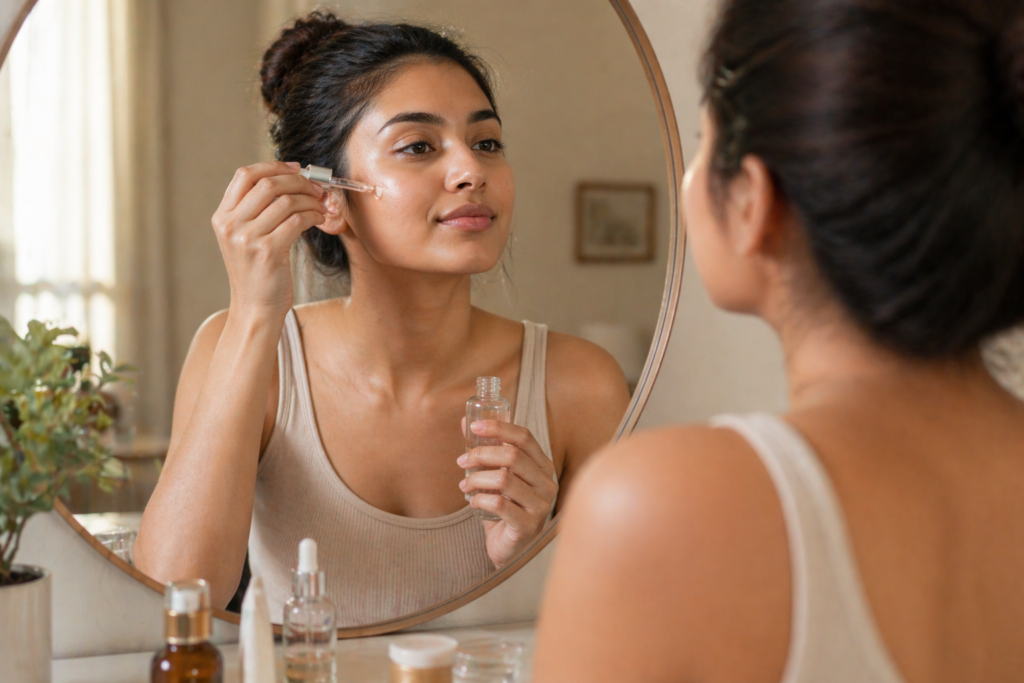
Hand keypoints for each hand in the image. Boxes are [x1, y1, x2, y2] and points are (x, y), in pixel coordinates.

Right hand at [211, 161, 325, 319]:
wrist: (255, 308)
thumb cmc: (257, 271)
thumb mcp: (246, 237)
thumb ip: (257, 210)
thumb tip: (291, 177)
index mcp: (222, 216)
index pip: (245, 175)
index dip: (274, 166)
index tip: (296, 169)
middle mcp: (231, 225)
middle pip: (269, 184)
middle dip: (299, 182)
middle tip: (317, 188)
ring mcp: (247, 238)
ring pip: (286, 201)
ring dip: (310, 200)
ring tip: (321, 206)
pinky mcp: (268, 251)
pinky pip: (297, 220)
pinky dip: (313, 215)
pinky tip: (319, 219)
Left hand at [458, 419, 558, 568]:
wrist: (509, 547)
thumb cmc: (505, 507)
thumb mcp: (497, 474)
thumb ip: (486, 449)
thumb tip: (467, 421)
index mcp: (543, 466)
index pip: (524, 437)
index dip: (499, 428)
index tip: (474, 427)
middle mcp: (547, 483)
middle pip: (512, 456)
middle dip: (480, 454)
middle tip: (462, 461)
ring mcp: (541, 505)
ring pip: (504, 479)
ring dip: (476, 479)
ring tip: (465, 486)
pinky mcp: (528, 525)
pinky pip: (499, 505)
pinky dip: (479, 499)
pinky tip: (472, 502)